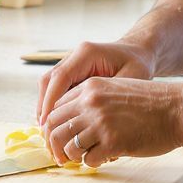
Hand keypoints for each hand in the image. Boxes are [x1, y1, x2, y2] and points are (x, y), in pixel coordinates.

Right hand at [36, 41, 154, 125]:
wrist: (138, 52)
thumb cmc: (138, 65)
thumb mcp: (130, 80)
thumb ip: (109, 98)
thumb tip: (89, 123)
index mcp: (86, 54)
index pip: (60, 77)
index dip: (50, 101)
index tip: (46, 123)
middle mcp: (74, 56)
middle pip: (48, 81)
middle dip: (44, 106)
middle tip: (44, 131)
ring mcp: (70, 62)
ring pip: (48, 85)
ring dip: (46, 107)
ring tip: (48, 130)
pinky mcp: (72, 71)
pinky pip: (56, 88)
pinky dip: (54, 105)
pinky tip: (58, 123)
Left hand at [42, 76, 182, 166]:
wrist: (178, 109)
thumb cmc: (151, 102)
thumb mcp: (116, 89)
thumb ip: (94, 100)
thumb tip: (73, 121)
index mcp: (90, 88)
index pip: (56, 108)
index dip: (52, 127)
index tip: (55, 137)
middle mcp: (91, 103)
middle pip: (55, 127)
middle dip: (54, 145)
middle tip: (60, 156)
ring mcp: (101, 123)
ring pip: (69, 145)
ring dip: (71, 156)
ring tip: (79, 160)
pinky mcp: (113, 142)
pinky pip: (88, 159)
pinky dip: (91, 163)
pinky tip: (100, 160)